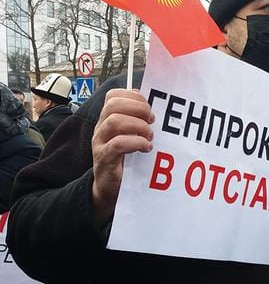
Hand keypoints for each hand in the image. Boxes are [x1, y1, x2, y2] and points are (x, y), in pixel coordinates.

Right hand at [91, 89, 153, 227]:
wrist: (111, 188)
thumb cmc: (125, 160)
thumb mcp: (131, 136)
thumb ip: (138, 121)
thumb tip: (151, 106)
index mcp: (108, 119)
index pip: (113, 96)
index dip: (132, 96)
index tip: (148, 106)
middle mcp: (101, 128)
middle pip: (113, 105)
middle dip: (138, 108)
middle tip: (152, 121)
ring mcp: (100, 143)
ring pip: (114, 122)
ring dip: (138, 126)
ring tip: (149, 136)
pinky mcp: (105, 159)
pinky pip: (118, 144)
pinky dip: (136, 143)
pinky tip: (146, 148)